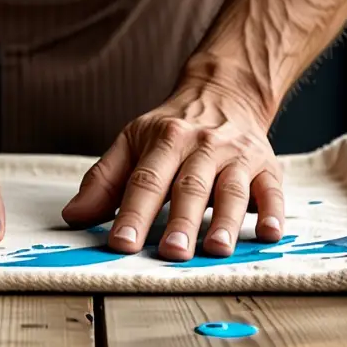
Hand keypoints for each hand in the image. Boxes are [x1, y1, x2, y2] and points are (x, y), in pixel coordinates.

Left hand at [61, 79, 283, 259]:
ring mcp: (237, 157)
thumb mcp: (132, 142)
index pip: (145, 180)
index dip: (133, 213)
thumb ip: (103, 181)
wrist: (225, 92)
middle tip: (171, 254)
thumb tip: (73, 216)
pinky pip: (272, 191)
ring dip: (225, 221)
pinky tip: (269, 233)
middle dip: (181, 222)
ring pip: (231, 190)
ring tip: (217, 250)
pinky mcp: (267, 168)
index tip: (122, 243)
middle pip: (189, 187)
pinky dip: (273, 212)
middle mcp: (202, 147)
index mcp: (165, 140)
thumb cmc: (173, 129)